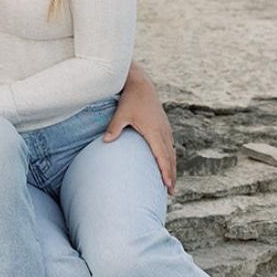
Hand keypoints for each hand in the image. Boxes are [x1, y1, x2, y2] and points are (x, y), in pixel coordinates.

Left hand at [103, 65, 176, 193]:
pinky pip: (170, 145)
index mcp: (154, 131)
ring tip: (170, 182)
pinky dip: (170, 157)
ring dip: (172, 167)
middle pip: (170, 158)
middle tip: (170, 192)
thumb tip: (104, 142)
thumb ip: (114, 128)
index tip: (168, 186)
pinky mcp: (164, 125)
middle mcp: (163, 132)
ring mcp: (165, 128)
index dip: (166, 172)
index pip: (162, 156)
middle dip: (171, 175)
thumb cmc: (130, 99)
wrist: (141, 84)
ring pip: (172, 152)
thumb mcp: (121, 114)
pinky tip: (167, 162)